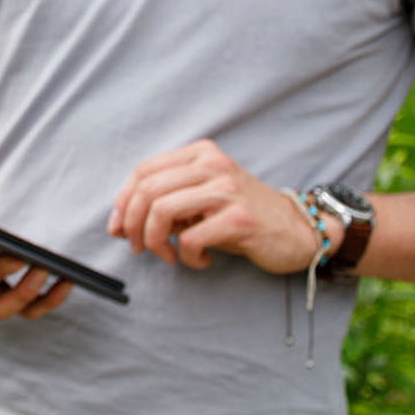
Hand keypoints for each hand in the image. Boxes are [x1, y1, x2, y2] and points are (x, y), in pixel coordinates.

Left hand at [109, 138, 332, 272]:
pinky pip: (191, 238)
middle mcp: (212, 165)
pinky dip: (187, 256)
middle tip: (139, 248)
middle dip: (133, 225)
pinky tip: (199, 260)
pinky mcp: (239, 218)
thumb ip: (162, 204)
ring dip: (155, 242)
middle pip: (148, 190)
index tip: (119, 228)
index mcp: (199, 154)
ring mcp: (227, 190)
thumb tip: (117, 225)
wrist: (297, 230)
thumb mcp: (199, 201)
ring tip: (168, 256)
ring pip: (163, 211)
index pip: (143, 171)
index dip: (123, 202)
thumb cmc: (240, 217)